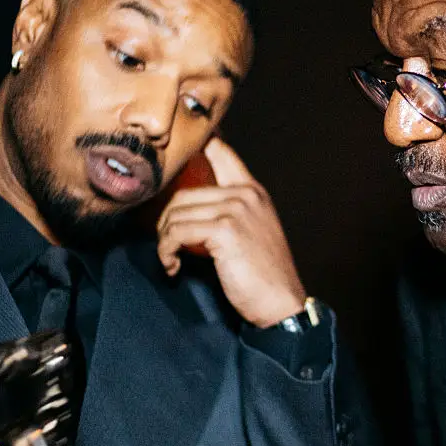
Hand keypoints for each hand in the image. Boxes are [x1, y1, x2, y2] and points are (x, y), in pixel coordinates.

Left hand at [156, 137, 306, 326]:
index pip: (221, 151)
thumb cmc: (262, 273)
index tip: (177, 147)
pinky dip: (167, 252)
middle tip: (167, 244)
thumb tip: (184, 206)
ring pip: (176, 213)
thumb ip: (227, 210)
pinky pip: (177, 232)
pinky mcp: (225, 230)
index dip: (198, 143)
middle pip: (183, 191)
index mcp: (252, 190)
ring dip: (165, 240)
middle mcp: (245, 193)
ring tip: (173, 259)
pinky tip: (173, 267)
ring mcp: (236, 208)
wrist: (280, 302)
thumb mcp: (250, 230)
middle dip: (166, 220)